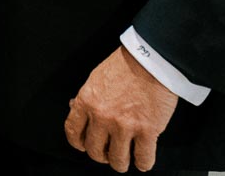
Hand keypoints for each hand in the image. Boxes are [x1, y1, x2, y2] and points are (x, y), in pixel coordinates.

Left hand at [64, 46, 179, 171]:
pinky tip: (142, 159)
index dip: (78, 143)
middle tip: (108, 152)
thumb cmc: (125, 66)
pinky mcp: (147, 131)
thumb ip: (86, 97)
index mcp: (86, 101)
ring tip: (126, 157)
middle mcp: (102, 116)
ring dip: (121, 162)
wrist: (152, 60)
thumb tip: (74, 107)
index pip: (73, 132)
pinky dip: (143, 163)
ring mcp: (124, 126)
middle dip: (101, 155)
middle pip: (95, 151)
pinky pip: (143, 159)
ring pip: (118, 161)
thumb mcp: (96, 78)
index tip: (84, 146)